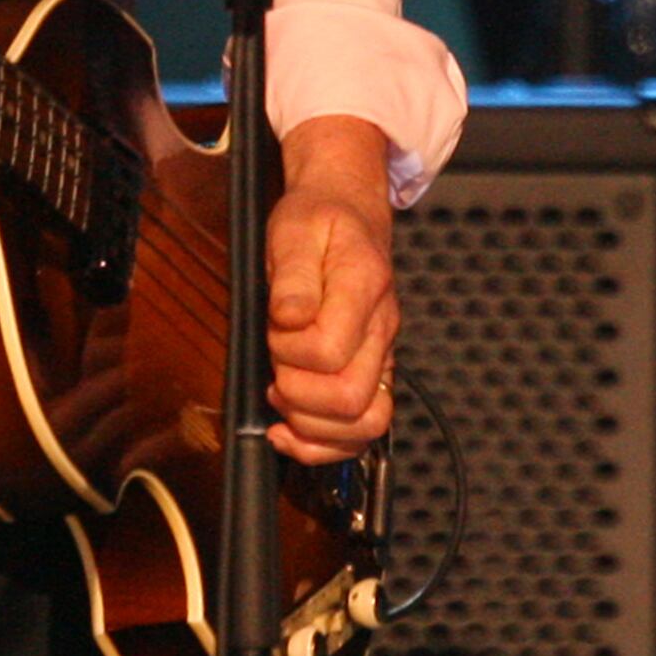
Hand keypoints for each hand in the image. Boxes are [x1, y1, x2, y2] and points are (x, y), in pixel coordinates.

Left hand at [265, 114, 399, 464]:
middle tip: (275, 367)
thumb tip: (290, 318)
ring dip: (312, 427)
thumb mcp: (292, 229)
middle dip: (298, 394)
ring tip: (281, 397)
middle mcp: (381, 329)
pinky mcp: (373, 372)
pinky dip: (324, 445)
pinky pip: (363, 430)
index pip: (330, 351)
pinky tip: (289, 430)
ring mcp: (381, 355)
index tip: (274, 327)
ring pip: (366, 425)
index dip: (290, 352)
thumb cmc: (317, 219)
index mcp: (364, 289)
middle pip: (351, 399)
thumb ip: (292, 274)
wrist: (347, 210)